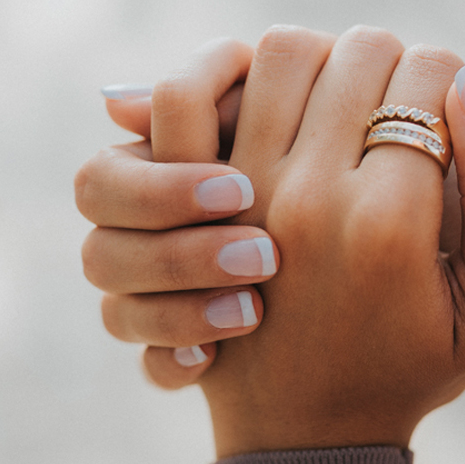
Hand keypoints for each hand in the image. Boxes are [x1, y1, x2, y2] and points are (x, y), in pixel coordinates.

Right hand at [75, 37, 291, 386]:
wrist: (366, 235)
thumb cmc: (319, 148)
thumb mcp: (286, 114)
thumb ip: (221, 95)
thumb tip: (117, 101)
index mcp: (139, 174)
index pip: (100, 185)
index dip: (161, 190)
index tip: (242, 189)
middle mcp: (131, 237)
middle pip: (98, 254)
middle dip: (178, 254)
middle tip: (262, 255)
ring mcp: (148, 298)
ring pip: (116, 314)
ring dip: (181, 309)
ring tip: (255, 307)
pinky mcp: (178, 348)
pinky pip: (152, 368)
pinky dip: (175, 363)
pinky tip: (215, 360)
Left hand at [195, 25, 464, 456]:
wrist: (306, 435)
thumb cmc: (414, 368)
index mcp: (392, 222)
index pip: (431, 71)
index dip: (452, 81)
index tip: (447, 124)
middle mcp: (310, 198)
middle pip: (359, 51)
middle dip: (393, 67)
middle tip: (397, 116)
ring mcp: (240, 195)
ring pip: (283, 53)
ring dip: (322, 61)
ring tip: (340, 109)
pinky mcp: (191, 202)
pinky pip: (189, 96)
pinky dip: (228, 72)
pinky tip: (266, 100)